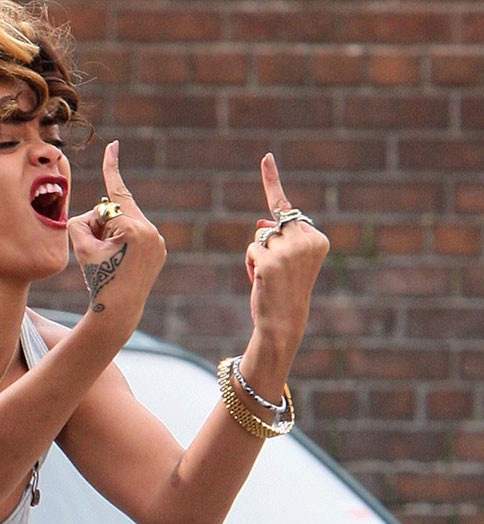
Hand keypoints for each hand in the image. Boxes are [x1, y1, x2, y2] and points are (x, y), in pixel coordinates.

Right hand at [68, 140, 165, 316]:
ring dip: (111, 233)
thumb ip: (83, 220)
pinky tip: (120, 261)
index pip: (115, 193)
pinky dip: (123, 241)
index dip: (111, 167)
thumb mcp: (81, 245)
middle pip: (116, 211)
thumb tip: (97, 213)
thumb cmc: (97, 278)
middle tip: (96, 250)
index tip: (114, 145)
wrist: (118, 310)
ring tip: (109, 260)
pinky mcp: (159, 249)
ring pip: (125, 222)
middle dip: (100, 224)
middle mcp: (151, 231)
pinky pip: (135, 234)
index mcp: (133, 228)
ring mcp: (158, 240)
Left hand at [244, 153, 329, 350]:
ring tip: (269, 276)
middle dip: (266, 242)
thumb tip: (262, 221)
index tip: (265, 157)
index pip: (288, 209)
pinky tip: (262, 279)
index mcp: (318, 239)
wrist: (284, 321)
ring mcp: (290, 249)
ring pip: (259, 236)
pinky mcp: (272, 259)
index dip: (271, 182)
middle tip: (275, 268)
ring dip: (257, 255)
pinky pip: (251, 249)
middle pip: (272, 223)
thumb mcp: (285, 259)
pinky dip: (250, 264)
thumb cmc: (284, 289)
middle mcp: (308, 240)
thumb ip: (278, 237)